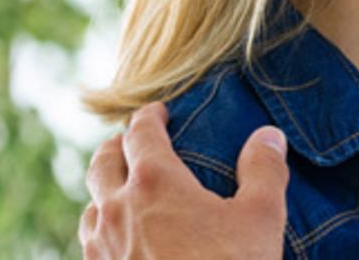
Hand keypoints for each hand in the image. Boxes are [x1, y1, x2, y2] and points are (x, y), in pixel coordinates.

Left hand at [78, 102, 289, 258]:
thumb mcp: (262, 218)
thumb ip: (264, 170)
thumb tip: (267, 137)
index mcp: (155, 182)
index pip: (140, 132)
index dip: (149, 116)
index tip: (159, 112)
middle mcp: (117, 209)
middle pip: (101, 163)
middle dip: (116, 146)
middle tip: (132, 141)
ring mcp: (101, 248)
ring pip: (91, 205)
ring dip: (106, 190)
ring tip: (125, 191)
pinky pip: (91, 243)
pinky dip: (104, 228)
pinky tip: (124, 240)